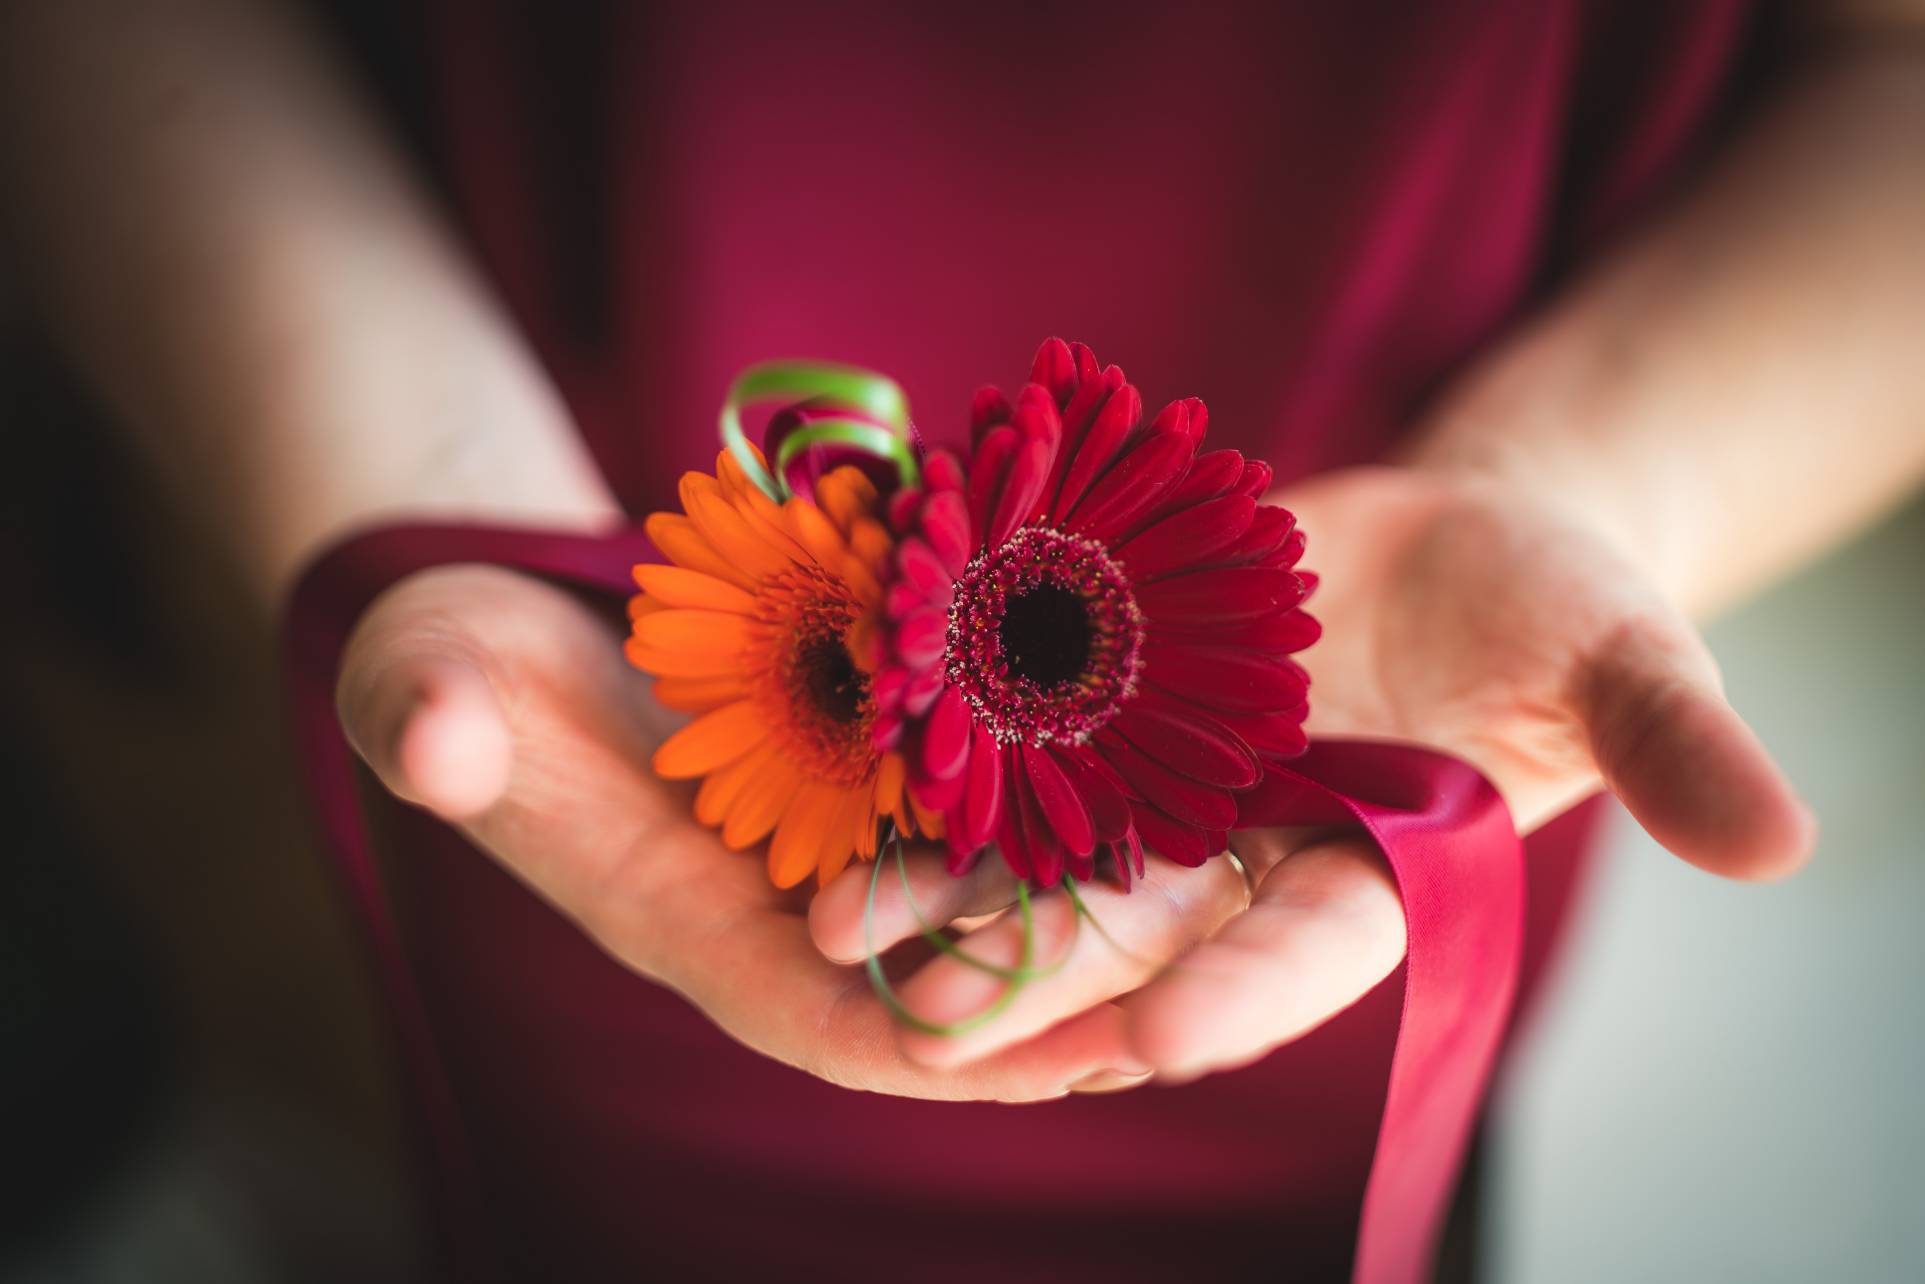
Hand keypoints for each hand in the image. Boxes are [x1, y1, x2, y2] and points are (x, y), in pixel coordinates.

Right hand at [335, 564, 1152, 1100]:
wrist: (498, 630)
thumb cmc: (450, 667)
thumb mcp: (423, 675)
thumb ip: (424, 715)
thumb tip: (429, 740)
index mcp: (686, 922)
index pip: (825, 1019)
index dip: (944, 1048)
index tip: (1071, 1064)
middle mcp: (772, 906)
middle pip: (931, 983)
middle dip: (1051, 1007)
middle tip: (1192, 1018)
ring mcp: (818, 844)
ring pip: (968, 903)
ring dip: (1077, 916)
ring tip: (1214, 912)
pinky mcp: (850, 778)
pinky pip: (964, 814)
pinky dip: (1048, 813)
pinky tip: (1150, 784)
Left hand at [809, 466, 1814, 1083]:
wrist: (1450, 535)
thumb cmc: (1555, 611)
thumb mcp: (1623, 662)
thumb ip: (1672, 746)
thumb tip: (1786, 846)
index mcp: (1370, 868)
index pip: (1300, 950)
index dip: (1236, 992)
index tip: (1156, 1034)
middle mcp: (1247, 842)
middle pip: (1136, 922)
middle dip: (1036, 971)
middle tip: (927, 1017)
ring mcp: (1164, 768)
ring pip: (1045, 843)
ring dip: (946, 884)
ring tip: (842, 919)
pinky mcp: (1106, 686)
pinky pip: (1016, 722)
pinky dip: (941, 745)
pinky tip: (852, 762)